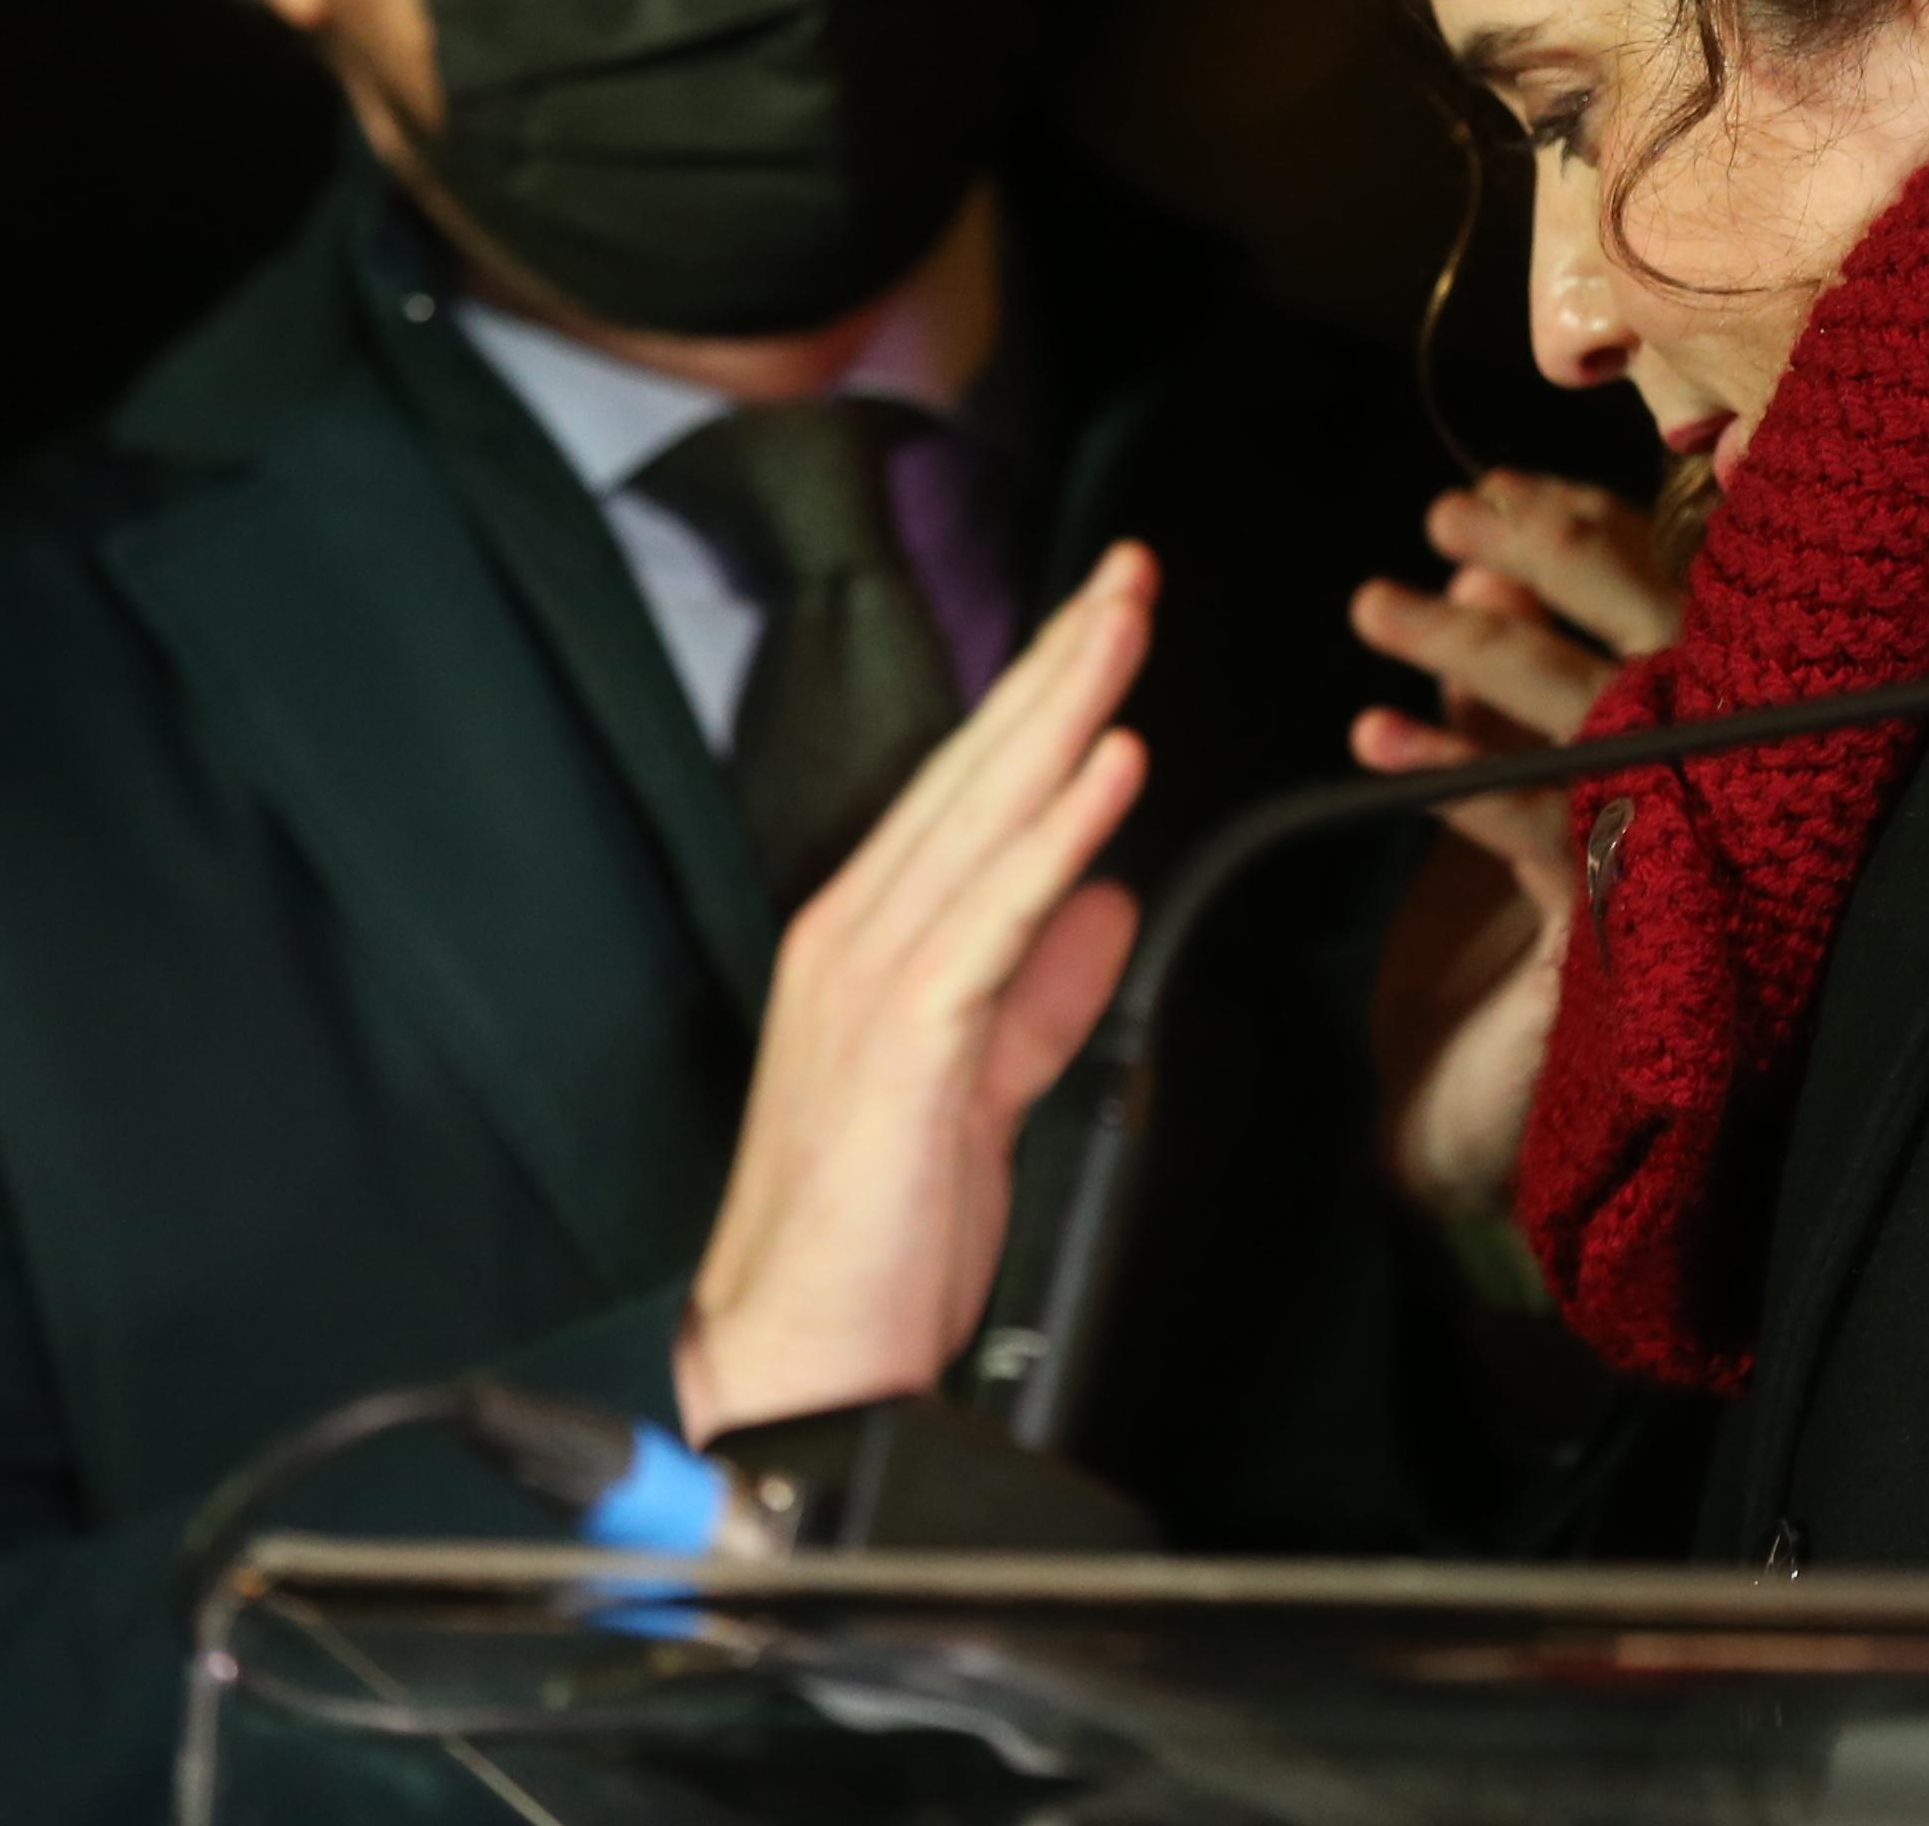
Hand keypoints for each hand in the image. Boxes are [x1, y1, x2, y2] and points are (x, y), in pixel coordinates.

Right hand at [672, 544, 1155, 1441]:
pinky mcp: (903, 1041)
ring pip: (981, 818)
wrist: (797, 1355)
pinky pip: (991, 917)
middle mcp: (857, 935)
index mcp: (871, 938)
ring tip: (1123, 627)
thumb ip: (1041, 986)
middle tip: (1130, 573)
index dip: (1042, 696)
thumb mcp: (986, 1082)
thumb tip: (1108, 899)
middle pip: (973, 771)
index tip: (1107, 618)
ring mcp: (871, 981)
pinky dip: (1054, 836)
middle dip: (1057, 664)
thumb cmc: (877, 1232)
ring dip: (1061, 714)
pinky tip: (1106, 769)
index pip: (970, 789)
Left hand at [1345, 474, 1682, 1224]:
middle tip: (1446, 516)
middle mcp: (1709, 782)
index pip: (1660, 592)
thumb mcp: (1497, 781)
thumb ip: (1510, 678)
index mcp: (1689, 730)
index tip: (1499, 487)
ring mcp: (1675, 856)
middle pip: (1651, 631)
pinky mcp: (1617, 937)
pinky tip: (1374, 736)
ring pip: (1595, 718)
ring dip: (1481, 652)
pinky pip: (1544, 830)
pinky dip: (1458, 774)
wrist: (1464, 1126)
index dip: (1582, 529)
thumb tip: (1491, 568)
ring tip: (1373, 606)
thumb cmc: (1486, 947)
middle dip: (1550, 560)